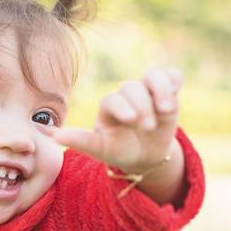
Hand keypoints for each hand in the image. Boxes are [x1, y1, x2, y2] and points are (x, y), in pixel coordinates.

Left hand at [53, 67, 181, 172]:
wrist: (146, 154)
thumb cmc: (119, 150)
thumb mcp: (100, 149)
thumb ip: (81, 141)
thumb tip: (54, 136)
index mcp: (109, 106)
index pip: (113, 99)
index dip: (123, 106)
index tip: (131, 120)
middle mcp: (127, 95)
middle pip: (132, 88)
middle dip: (142, 105)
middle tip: (147, 126)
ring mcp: (148, 91)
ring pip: (153, 77)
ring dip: (160, 90)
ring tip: (167, 109)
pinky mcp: (167, 91)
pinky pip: (171, 76)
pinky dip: (174, 80)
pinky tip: (176, 91)